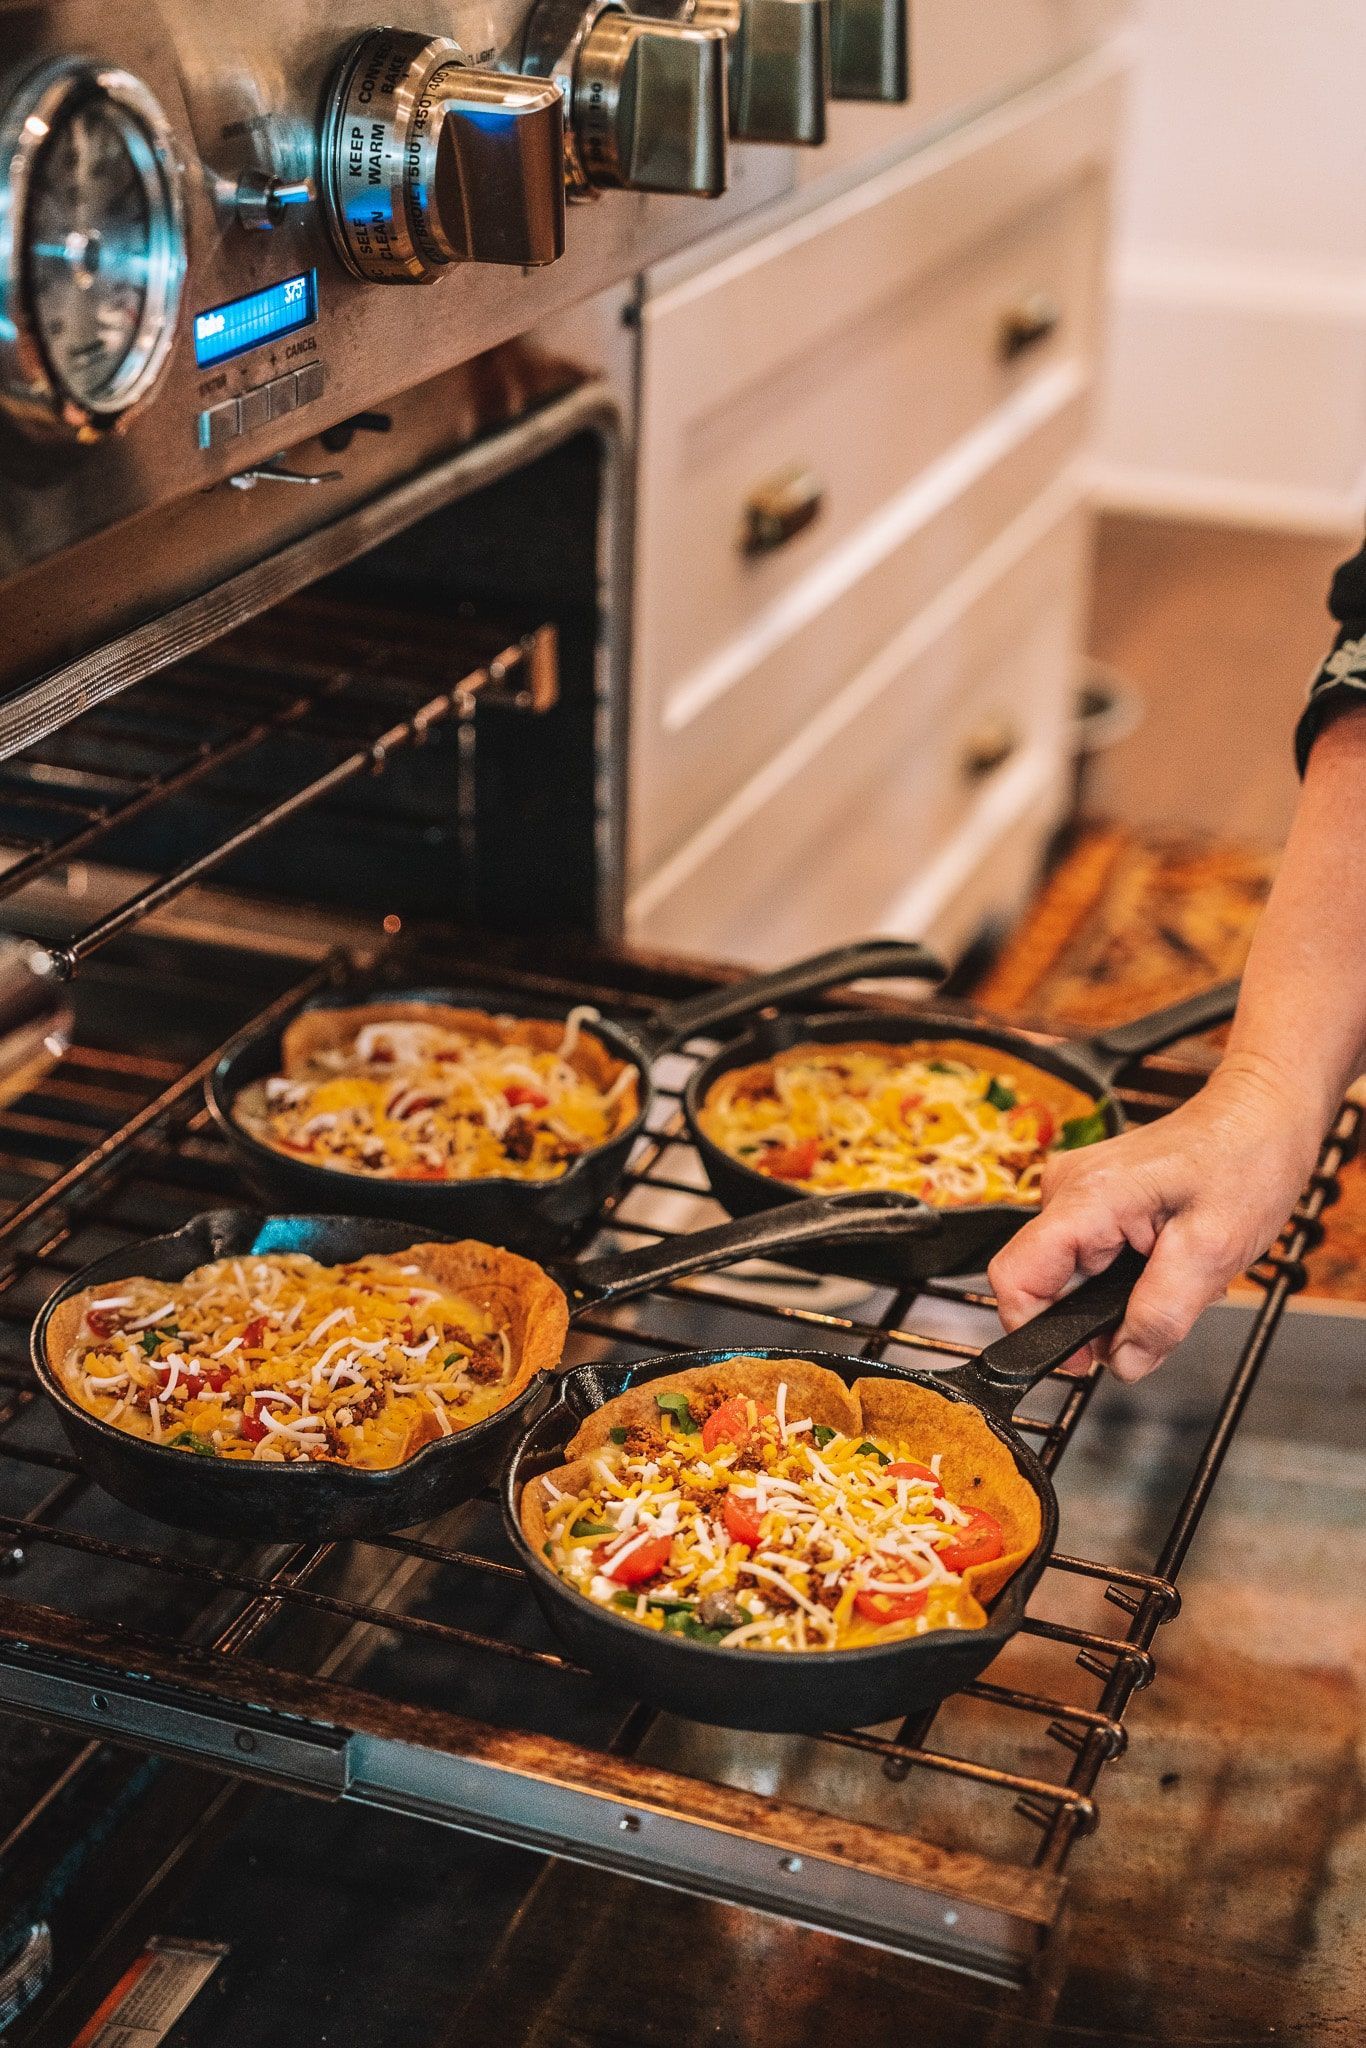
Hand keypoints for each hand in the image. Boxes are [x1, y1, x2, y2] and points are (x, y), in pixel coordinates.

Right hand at [987, 1055, 1324, 1381]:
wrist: (1262, 1115)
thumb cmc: (1246, 1161)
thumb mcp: (1214, 1252)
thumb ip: (1162, 1314)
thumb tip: (1124, 1362)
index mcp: (1087, 1197)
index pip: (1014, 1277)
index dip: (1035, 1330)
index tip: (1082, 1359)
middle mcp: (1067, 1189)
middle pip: (1044, 1281)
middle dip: (1096, 1316)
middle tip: (1161, 1314)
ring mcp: (1076, 1190)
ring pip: (1069, 1274)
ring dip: (1115, 1296)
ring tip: (1174, 1278)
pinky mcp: (1091, 1196)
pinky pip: (1088, 1256)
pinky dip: (1123, 1274)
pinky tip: (1165, 1261)